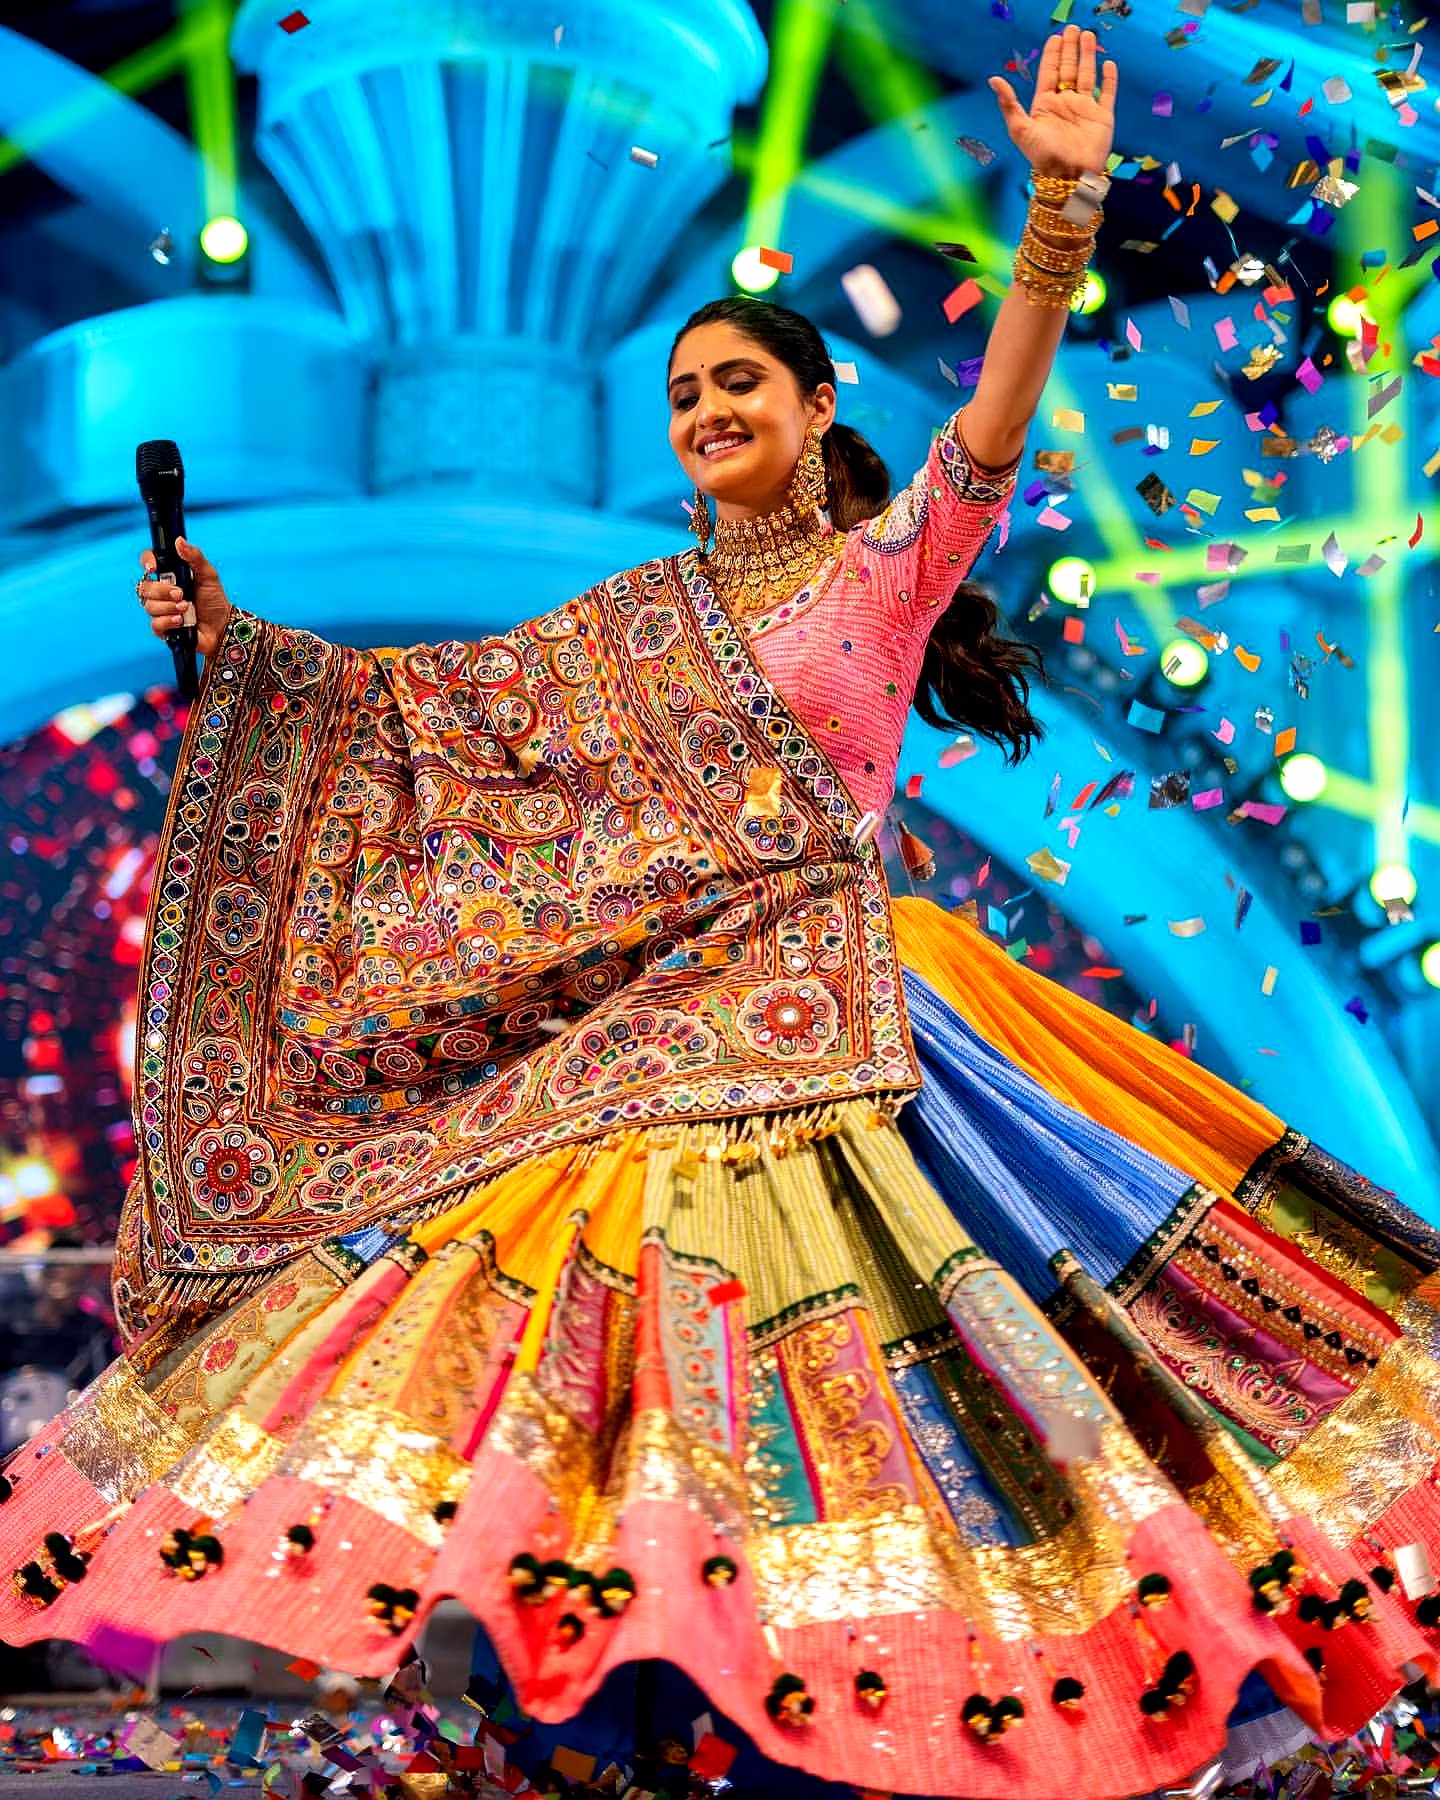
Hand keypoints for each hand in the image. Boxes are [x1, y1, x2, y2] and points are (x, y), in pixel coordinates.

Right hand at [136, 537, 231, 658]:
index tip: (153, 567)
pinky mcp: (163, 628)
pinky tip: (181, 621)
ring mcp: (161, 610)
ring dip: (169, 607)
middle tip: (181, 594)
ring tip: (186, 607)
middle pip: (144, 586)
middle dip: (162, 591)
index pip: (148, 563)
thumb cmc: (215, 600)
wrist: (222, 626)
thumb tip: (179, 541)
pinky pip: (154, 624)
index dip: (147, 562)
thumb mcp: (208, 576)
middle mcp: (161, 592)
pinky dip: (168, 622)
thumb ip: (195, 557)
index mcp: (170, 576)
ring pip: (149, 606)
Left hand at [989, 25, 1117, 178]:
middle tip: (1072, 29)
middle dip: (1070, 49)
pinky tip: (1108, 64)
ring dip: (1087, 56)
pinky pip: (1107, 93)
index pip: (1049, 73)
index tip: (1055, 37)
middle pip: (1068, 69)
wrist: (1069, 176)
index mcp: (1046, 105)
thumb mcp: (1020, 129)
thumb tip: (993, 79)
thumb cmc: (1043, 156)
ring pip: (1087, 76)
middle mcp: (1065, 104)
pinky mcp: (1102, 117)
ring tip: (1088, 36)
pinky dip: (1109, 79)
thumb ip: (1009, 103)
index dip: (1052, 54)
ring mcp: (1085, 109)